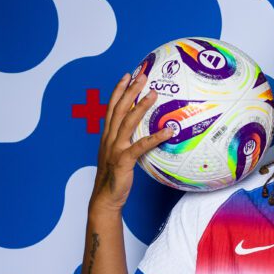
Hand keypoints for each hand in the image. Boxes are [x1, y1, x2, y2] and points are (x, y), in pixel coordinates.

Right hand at [90, 72, 173, 212]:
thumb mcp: (116, 154)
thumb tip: (141, 132)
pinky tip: (168, 131)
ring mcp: (115, 148)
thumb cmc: (114, 176)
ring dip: (140, 106)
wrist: (105, 197)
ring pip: (128, 122)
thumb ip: (125, 141)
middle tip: (142, 76)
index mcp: (107, 135)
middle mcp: (109, 138)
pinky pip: (141, 146)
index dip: (118, 90)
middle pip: (119, 109)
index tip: (127, 75)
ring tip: (154, 94)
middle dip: (130, 90)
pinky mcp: (123, 160)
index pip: (111, 107)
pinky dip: (155, 137)